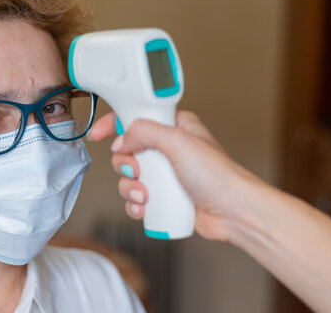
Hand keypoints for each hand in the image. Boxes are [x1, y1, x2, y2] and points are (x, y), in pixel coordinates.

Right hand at [88, 111, 265, 241]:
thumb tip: (122, 140)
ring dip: (130, 187)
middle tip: (137, 170)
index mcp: (174, 126)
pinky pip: (136, 197)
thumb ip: (145, 132)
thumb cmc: (218, 176)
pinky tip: (145, 207)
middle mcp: (168, 149)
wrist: (233, 212)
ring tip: (146, 195)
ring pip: (128, 176)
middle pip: (127, 150)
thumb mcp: (178, 142)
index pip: (136, 117)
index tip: (97, 134)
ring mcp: (165, 174)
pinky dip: (135, 204)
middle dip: (125, 164)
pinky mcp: (164, 196)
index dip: (113, 124)